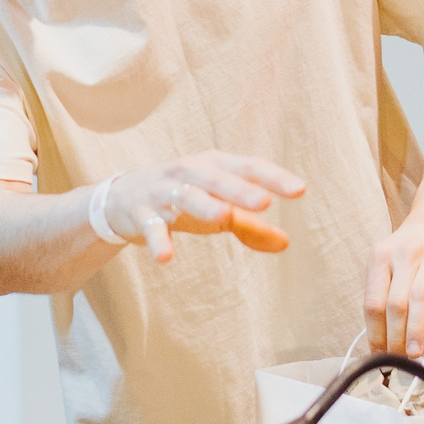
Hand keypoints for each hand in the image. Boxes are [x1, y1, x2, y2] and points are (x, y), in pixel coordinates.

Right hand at [102, 151, 307, 262]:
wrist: (124, 199)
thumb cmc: (184, 200)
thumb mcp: (219, 209)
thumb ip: (251, 226)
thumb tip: (286, 243)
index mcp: (214, 165)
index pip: (247, 166)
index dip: (273, 177)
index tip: (299, 190)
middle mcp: (189, 171)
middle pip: (216, 178)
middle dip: (239, 189)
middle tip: (264, 202)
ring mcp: (164, 190)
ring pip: (185, 195)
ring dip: (203, 204)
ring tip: (223, 217)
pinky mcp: (142, 213)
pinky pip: (152, 226)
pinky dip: (158, 240)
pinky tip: (165, 257)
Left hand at [366, 200, 423, 357]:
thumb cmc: (413, 244)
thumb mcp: (388, 259)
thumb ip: (383, 291)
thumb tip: (381, 336)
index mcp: (380, 257)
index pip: (372, 302)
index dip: (374, 332)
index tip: (378, 353)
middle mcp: (404, 255)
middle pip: (394, 303)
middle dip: (394, 337)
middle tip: (397, 360)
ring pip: (420, 298)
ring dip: (417, 329)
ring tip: (416, 352)